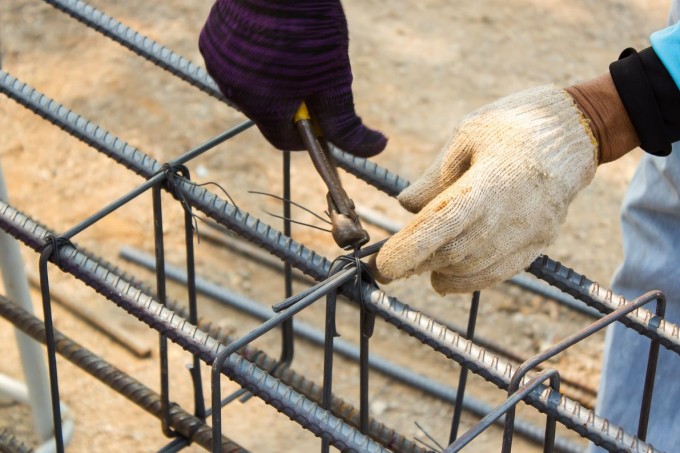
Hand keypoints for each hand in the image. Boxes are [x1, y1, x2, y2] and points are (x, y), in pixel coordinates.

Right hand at [199, 0, 386, 156]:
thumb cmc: (309, 24)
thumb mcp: (335, 78)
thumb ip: (346, 122)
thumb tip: (374, 149)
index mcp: (263, 106)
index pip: (286, 140)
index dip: (310, 134)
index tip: (326, 119)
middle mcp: (233, 89)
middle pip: (268, 113)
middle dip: (293, 103)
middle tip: (314, 76)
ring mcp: (217, 63)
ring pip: (251, 87)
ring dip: (274, 80)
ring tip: (294, 51)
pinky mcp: (211, 40)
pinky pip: (235, 62)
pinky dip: (255, 59)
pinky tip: (272, 38)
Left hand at [375, 85, 600, 293]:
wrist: (577, 132)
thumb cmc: (515, 125)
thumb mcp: (468, 134)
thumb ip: (436, 175)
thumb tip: (407, 206)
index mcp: (490, 181)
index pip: (442, 225)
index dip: (410, 249)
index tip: (382, 267)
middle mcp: (511, 215)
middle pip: (453, 252)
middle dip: (416, 262)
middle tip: (387, 266)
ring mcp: (529, 234)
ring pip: (473, 269)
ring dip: (439, 272)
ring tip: (417, 266)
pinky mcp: (538, 243)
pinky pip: (497, 274)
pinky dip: (467, 280)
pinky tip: (444, 277)